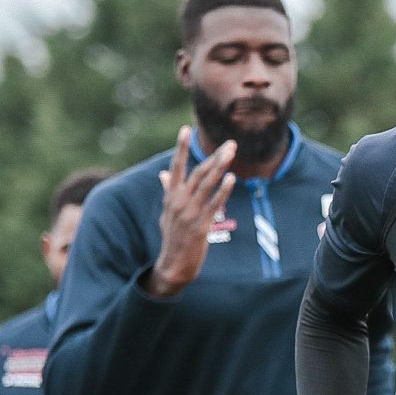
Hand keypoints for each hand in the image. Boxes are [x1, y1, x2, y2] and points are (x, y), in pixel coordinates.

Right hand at [142, 125, 236, 298]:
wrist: (172, 265)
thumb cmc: (172, 238)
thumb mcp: (166, 213)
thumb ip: (167, 191)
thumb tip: (163, 174)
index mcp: (170, 197)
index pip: (175, 167)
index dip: (180, 148)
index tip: (185, 129)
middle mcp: (178, 202)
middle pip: (198, 172)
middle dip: (214, 156)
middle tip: (230, 143)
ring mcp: (189, 213)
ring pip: (207, 184)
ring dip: (220, 167)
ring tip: (231, 152)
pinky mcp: (200, 225)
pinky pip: (213, 204)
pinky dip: (223, 190)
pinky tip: (232, 179)